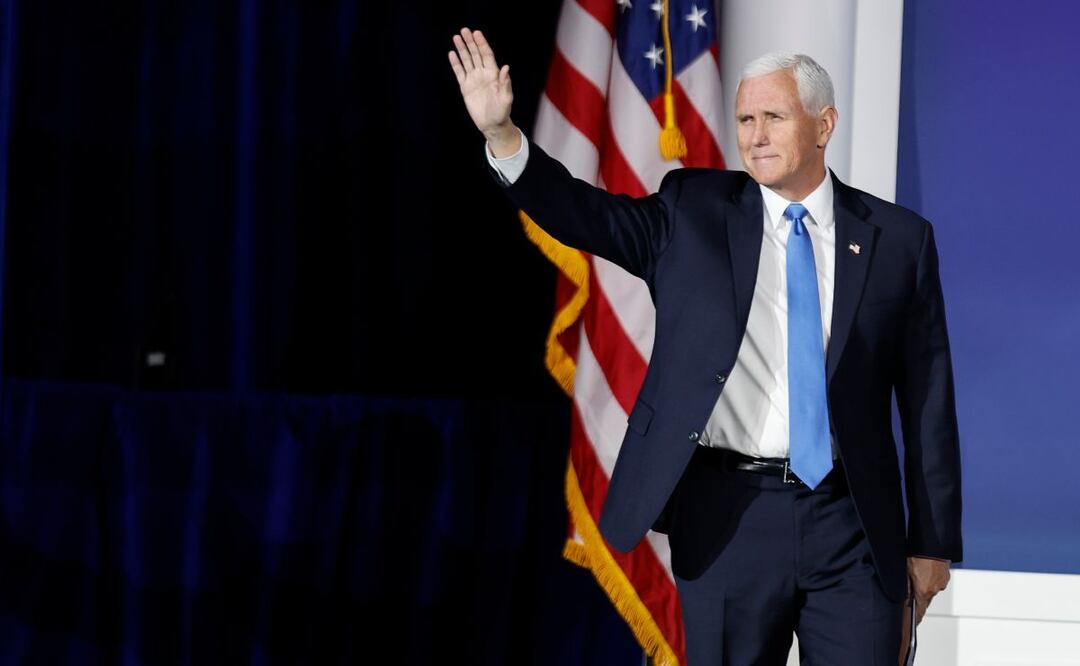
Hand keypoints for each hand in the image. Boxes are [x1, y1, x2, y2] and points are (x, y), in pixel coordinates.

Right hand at [448, 27, 517, 152]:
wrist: (492, 124)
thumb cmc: (502, 112)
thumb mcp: (506, 98)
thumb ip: (505, 83)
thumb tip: (505, 67)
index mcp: (493, 74)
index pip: (486, 55)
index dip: (482, 44)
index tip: (476, 33)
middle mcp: (483, 74)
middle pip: (475, 54)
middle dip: (470, 42)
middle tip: (464, 31)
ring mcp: (473, 80)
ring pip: (466, 60)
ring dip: (462, 49)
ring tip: (456, 37)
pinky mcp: (465, 87)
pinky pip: (459, 72)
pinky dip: (455, 63)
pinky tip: (452, 54)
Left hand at [898, 556, 949, 662]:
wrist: (933, 542)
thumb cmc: (917, 554)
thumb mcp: (905, 571)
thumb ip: (905, 588)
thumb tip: (903, 601)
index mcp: (924, 591)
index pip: (919, 611)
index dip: (915, 619)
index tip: (912, 625)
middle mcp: (935, 589)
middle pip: (925, 601)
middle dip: (918, 602)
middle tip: (910, 601)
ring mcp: (941, 581)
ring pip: (931, 590)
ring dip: (923, 588)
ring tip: (916, 581)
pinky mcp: (945, 574)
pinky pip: (936, 582)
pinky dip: (929, 581)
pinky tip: (923, 573)